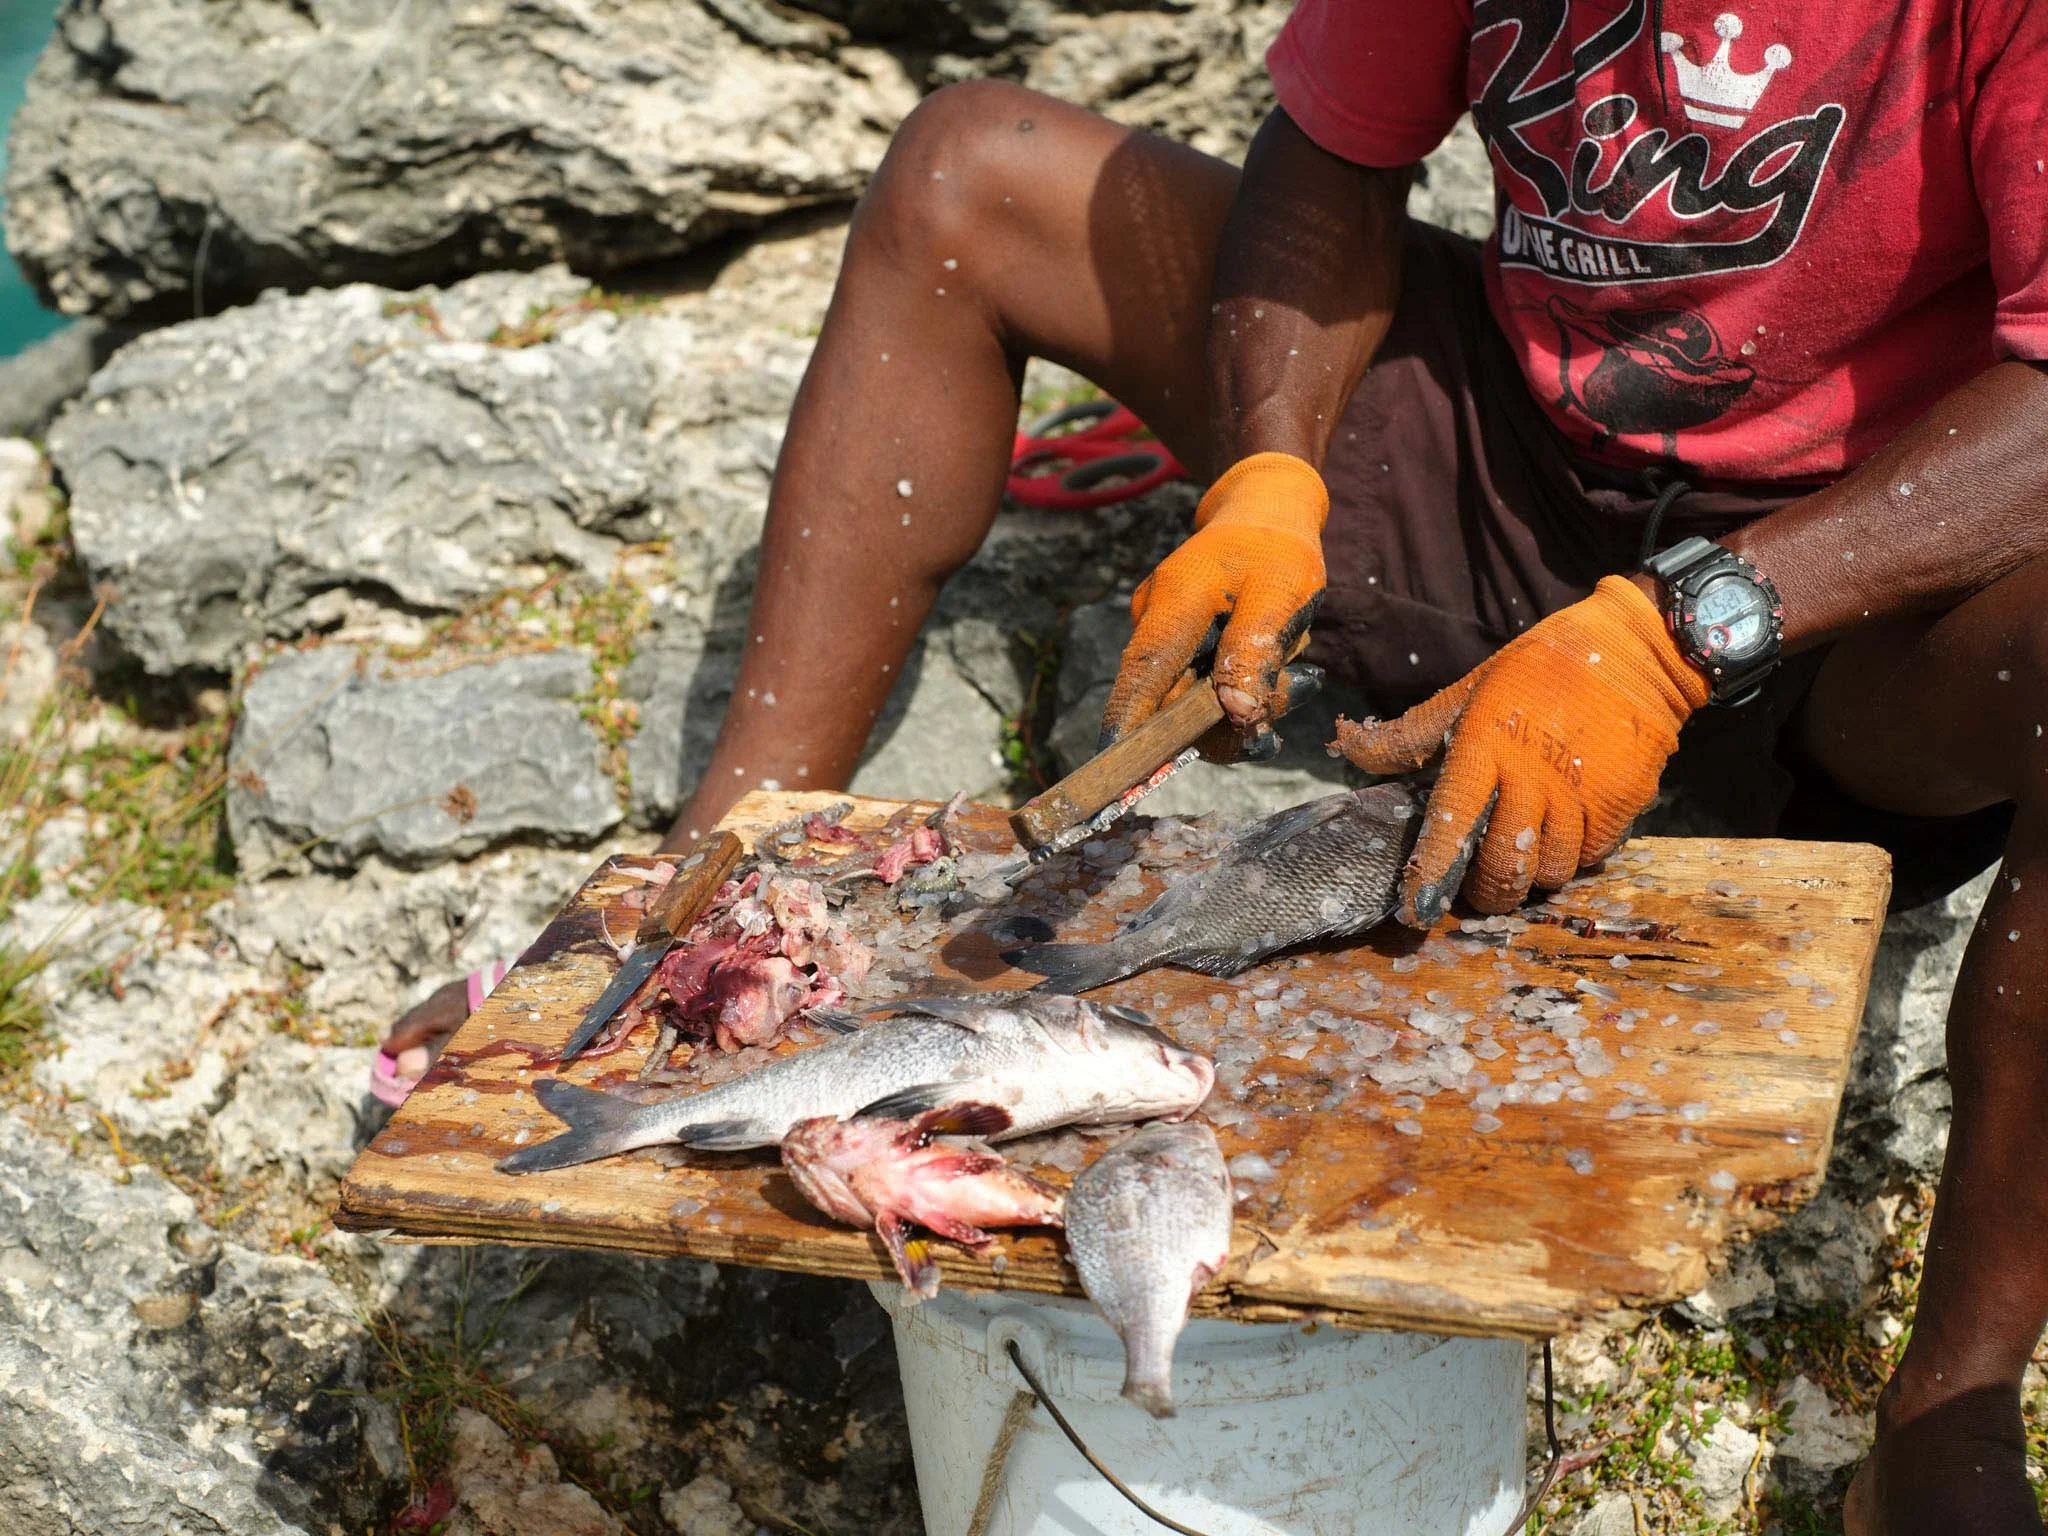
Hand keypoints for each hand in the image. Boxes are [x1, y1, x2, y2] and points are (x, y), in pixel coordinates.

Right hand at [1101, 453, 1326, 747]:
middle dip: (1228, 718)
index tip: (1118, 770)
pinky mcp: (1177, 648)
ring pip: (1192, 703)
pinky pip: (1202, 690)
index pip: (1142, 674)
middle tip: (1291, 687)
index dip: (1128, 726)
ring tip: (1290, 662)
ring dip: (1244, 702)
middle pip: (1171, 702)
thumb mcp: (1282, 594)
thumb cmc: (1277, 550)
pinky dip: (1241, 690)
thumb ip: (1256, 652)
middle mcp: (1155, 622)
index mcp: (1173, 603)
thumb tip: (1237, 715)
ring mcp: (1163, 636)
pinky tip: (1275, 659)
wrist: (1265, 515)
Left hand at [1331, 576, 1708, 923]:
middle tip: (1478, 888)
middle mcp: (1532, 778)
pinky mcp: (1622, 804)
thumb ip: (1411, 734)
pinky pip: (1591, 858)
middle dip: (1486, 893)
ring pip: (1551, 873)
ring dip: (1531, 878)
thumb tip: (1347, 750)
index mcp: (1485, 746)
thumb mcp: (1469, 691)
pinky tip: (1562, 837)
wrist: (1636, 652)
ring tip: (1522, 858)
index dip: (1431, 875)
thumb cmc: (1538, 670)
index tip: (1415, 910)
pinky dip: (1573, 858)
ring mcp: (1581, 794)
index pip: (1451, 824)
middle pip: (1504, 869)